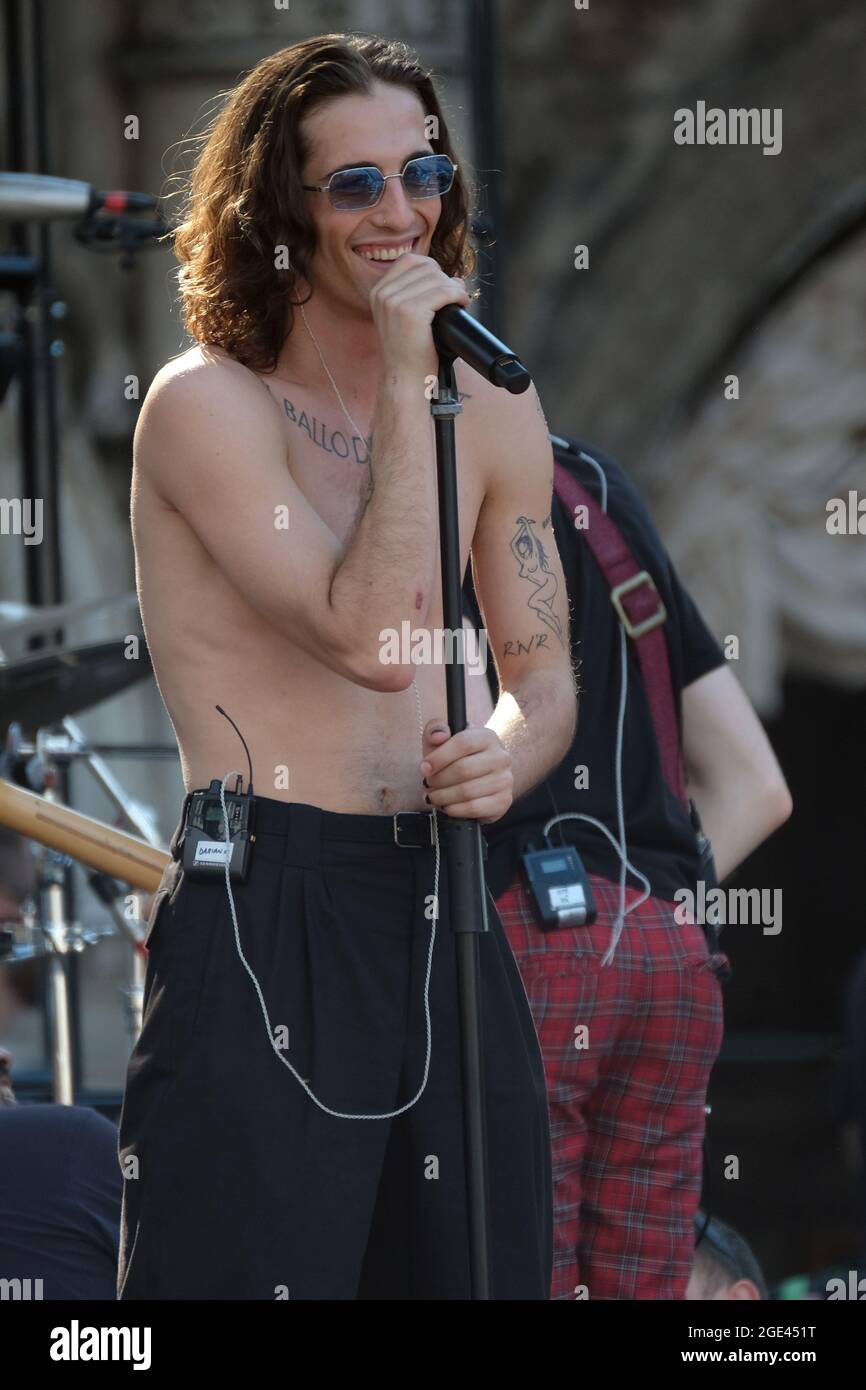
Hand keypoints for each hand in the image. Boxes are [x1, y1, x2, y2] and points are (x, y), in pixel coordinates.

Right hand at [369, 254, 469, 379]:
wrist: (404, 380)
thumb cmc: (410, 353)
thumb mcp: (404, 318)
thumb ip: (419, 294)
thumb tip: (454, 278)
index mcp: (378, 291)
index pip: (409, 261)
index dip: (431, 270)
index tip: (442, 287)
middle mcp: (382, 293)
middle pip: (425, 266)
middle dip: (444, 279)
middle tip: (454, 298)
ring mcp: (394, 301)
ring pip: (436, 277)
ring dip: (453, 288)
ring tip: (459, 302)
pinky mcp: (409, 311)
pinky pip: (443, 291)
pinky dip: (457, 295)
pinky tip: (461, 304)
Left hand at [419, 718, 512, 824]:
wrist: (475, 779)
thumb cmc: (454, 758)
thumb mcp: (442, 740)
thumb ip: (435, 730)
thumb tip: (439, 735)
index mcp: (487, 737)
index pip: (463, 743)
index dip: (439, 757)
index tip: (424, 768)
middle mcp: (501, 757)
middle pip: (464, 770)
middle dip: (439, 780)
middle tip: (427, 784)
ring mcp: (505, 780)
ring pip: (467, 792)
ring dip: (442, 797)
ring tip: (432, 796)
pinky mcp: (503, 801)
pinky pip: (474, 808)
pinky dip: (454, 809)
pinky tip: (446, 806)